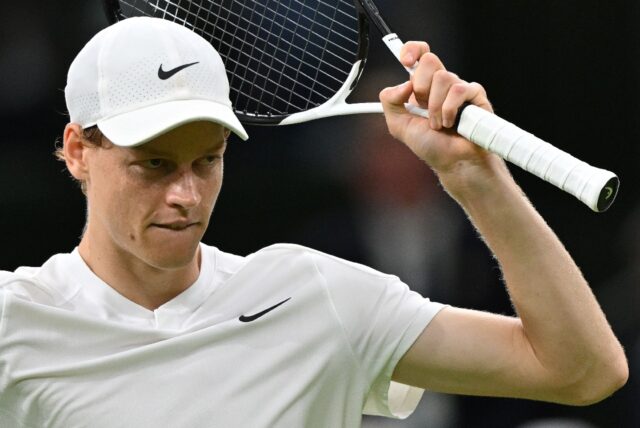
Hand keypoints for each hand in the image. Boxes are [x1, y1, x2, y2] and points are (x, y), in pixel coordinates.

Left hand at [379, 42, 495, 176]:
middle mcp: (441, 84)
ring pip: (443, 77)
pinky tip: (451, 123)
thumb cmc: (431, 146)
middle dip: (421, 87)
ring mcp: (459, 88)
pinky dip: (449, 110)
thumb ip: (390, 102)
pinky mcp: (476, 95)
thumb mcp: (399, 125)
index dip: (412, 50)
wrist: (452, 162)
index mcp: (423, 87)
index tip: (406, 61)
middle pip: (429, 61)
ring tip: (438, 125)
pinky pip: (459, 90)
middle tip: (423, 108)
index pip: (420, 54)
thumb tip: (402, 84)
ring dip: (435, 107)